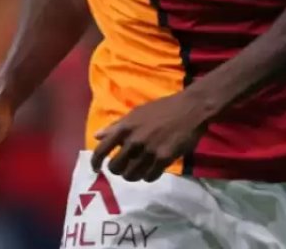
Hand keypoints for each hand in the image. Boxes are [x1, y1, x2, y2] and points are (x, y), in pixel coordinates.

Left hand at [90, 92, 211, 181]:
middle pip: (116, 167)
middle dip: (117, 170)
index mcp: (125, 127)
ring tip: (137, 171)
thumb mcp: (136, 113)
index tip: (95, 169)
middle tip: (123, 168)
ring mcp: (149, 151)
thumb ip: (116, 125)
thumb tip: (97, 135)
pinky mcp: (164, 159)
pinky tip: (151, 171)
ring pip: (131, 175)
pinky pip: (149, 177)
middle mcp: (134, 140)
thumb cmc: (162, 108)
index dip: (95, 162)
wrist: (190, 109)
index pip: (102, 149)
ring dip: (132, 176)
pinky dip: (148, 177)